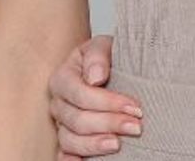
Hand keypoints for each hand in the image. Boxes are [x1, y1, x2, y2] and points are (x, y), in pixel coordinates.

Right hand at [47, 34, 140, 159]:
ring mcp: (61, 122)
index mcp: (63, 77)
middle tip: (136, 127)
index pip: (80, 94)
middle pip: (77, 119)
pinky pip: (62, 153)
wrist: (113, 66)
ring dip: (94, 144)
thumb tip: (95, 77)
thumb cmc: (108, 56)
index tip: (135, 107)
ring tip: (118, 144)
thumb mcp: (105, 45)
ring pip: (70, 139)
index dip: (108, 102)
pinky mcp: (68, 137)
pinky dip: (71, 160)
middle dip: (109, 123)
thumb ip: (98, 55)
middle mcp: (59, 102)